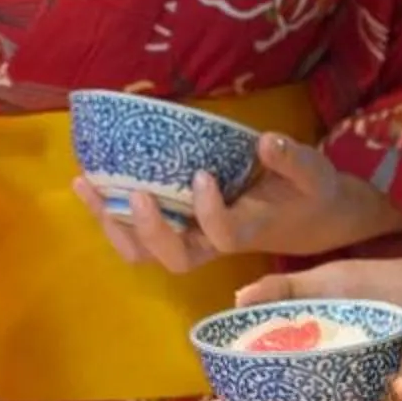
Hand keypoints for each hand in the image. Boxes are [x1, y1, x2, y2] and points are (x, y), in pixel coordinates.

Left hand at [73, 132, 401, 274]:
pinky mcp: (178, 226)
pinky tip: (88, 183)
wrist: (307, 216)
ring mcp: (192, 238)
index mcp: (248, 229)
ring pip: (147, 253)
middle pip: (175, 259)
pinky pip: (138, 234)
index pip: (224, 236)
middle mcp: (214, 243)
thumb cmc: (309, 193)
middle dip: (151, 231)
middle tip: (136, 192)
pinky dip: (110, 214)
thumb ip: (292, 160)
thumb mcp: (313, 173)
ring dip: (115, 225)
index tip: (202, 176)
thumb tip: (266, 141)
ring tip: (87, 187)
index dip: (209, 213)